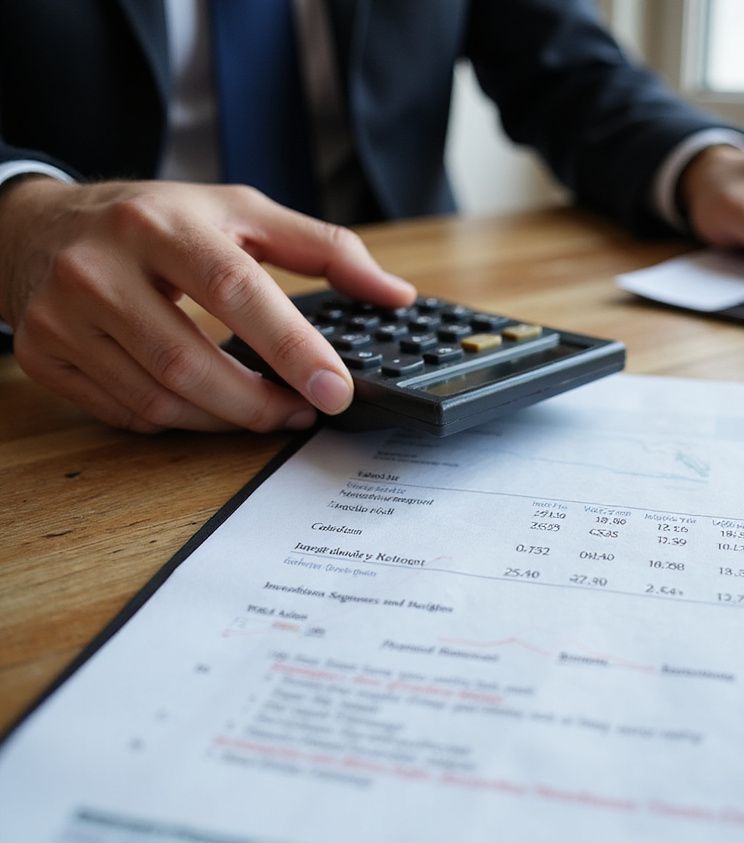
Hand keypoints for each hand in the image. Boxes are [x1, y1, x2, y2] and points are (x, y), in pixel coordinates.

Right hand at [0, 178, 415, 431]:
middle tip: (303, 411)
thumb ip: (324, 248)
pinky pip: (128, 414)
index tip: (336, 390)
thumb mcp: (239, 213)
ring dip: (225, 420)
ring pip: (160, 401)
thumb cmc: (155, 220)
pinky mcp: (44, 354)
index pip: (236, 293)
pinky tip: (205, 404)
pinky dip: (179, 420)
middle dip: (260, 404)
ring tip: (265, 410)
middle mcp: (101, 269)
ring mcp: (63, 316)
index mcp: (160, 225)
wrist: (37, 226)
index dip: (292, 349)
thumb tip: (397, 294)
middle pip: (192, 365)